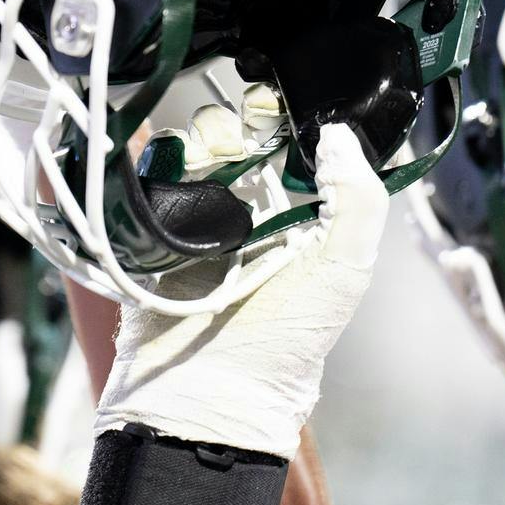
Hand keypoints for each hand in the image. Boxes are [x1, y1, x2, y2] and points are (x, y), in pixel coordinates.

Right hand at [94, 121, 387, 457]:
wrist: (206, 393)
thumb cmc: (284, 342)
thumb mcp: (345, 271)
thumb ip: (358, 198)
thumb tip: (340, 134)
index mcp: (296, 222)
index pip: (290, 150)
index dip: (286, 122)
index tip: (281, 111)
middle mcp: (245, 217)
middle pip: (236, 139)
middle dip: (237, 124)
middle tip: (240, 136)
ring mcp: (194, 223)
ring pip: (190, 151)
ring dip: (198, 138)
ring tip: (206, 156)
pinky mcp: (148, 231)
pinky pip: (146, 178)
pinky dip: (154, 159)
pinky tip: (170, 160)